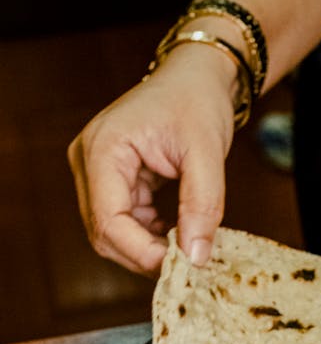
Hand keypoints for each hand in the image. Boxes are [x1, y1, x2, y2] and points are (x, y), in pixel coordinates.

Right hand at [67, 45, 235, 276]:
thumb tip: (196, 257)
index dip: (142, 251)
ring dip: (148, 249)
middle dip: (145, 255)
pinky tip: (178, 234)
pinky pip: (124, 224)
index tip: (182, 265)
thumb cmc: (198, 101)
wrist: (196, 78)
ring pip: (112, 234)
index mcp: (103, 148)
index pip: (108, 219)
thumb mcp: (208, 151)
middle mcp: (89, 162)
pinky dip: (150, 237)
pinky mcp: (111, 183)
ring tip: (188, 249)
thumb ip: (203, 205)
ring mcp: (96, 174)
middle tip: (190, 264)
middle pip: (104, 233)